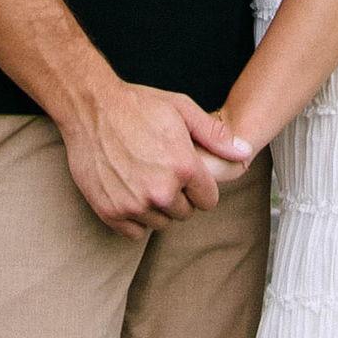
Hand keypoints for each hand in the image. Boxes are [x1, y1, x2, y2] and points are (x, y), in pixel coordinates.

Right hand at [60, 80, 251, 239]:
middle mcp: (161, 191)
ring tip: (145, 176)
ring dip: (157, 207)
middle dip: (179, 195)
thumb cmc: (138, 105)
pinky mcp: (111, 213)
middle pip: (185, 213)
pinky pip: (135, 232)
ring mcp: (135, 205)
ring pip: (160, 223)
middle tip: (162, 169)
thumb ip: (215, 135)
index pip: (208, 200)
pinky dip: (135, 217)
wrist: (92, 109)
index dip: (200, 186)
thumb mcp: (181, 109)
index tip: (188, 173)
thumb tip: (245, 152)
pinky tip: (130, 190)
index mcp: (184, 167)